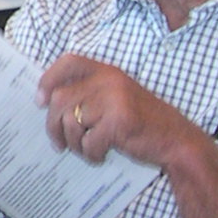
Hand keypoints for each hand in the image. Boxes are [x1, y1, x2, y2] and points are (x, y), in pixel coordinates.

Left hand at [38, 54, 203, 169]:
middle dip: (53, 125)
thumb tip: (48, 104)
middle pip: (61, 98)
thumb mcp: (117, 99)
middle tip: (58, 143)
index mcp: (108, 72)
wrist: (177, 141)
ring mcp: (115, 100)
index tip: (40, 100)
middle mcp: (110, 80)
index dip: (49, 79)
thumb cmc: (143, 123)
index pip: (69, 62)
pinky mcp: (120, 122)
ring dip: (74, 143)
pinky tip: (101, 156)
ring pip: (71, 122)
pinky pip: (89, 141)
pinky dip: (91, 154)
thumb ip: (90, 95)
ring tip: (85, 150)